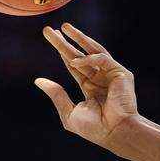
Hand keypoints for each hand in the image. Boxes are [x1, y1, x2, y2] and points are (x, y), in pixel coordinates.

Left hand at [35, 24, 141, 155]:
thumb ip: (56, 95)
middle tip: (48, 30)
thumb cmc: (95, 129)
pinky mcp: (121, 73)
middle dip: (65, 41)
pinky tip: (75, 61)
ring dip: (78, 38)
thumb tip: (38, 81)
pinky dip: (89, 58)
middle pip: (80, 54)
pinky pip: (102, 58)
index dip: (62, 51)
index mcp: (90, 88)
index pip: (74, 65)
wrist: (115, 133)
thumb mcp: (69, 112)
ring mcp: (111, 74)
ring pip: (93, 50)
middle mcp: (100, 78)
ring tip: (63, 28)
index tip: (51, 38)